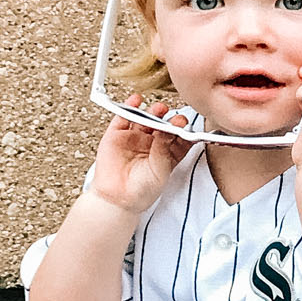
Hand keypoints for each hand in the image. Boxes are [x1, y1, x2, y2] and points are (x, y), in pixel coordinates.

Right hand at [91, 99, 191, 213]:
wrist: (118, 200)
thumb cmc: (142, 191)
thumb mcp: (161, 170)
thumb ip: (164, 148)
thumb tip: (168, 128)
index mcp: (167, 153)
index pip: (178, 136)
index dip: (183, 130)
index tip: (185, 125)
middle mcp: (151, 143)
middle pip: (163, 125)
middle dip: (170, 119)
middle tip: (175, 117)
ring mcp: (134, 137)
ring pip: (146, 119)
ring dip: (153, 111)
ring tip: (159, 109)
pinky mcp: (117, 134)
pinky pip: (124, 117)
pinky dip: (129, 107)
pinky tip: (135, 100)